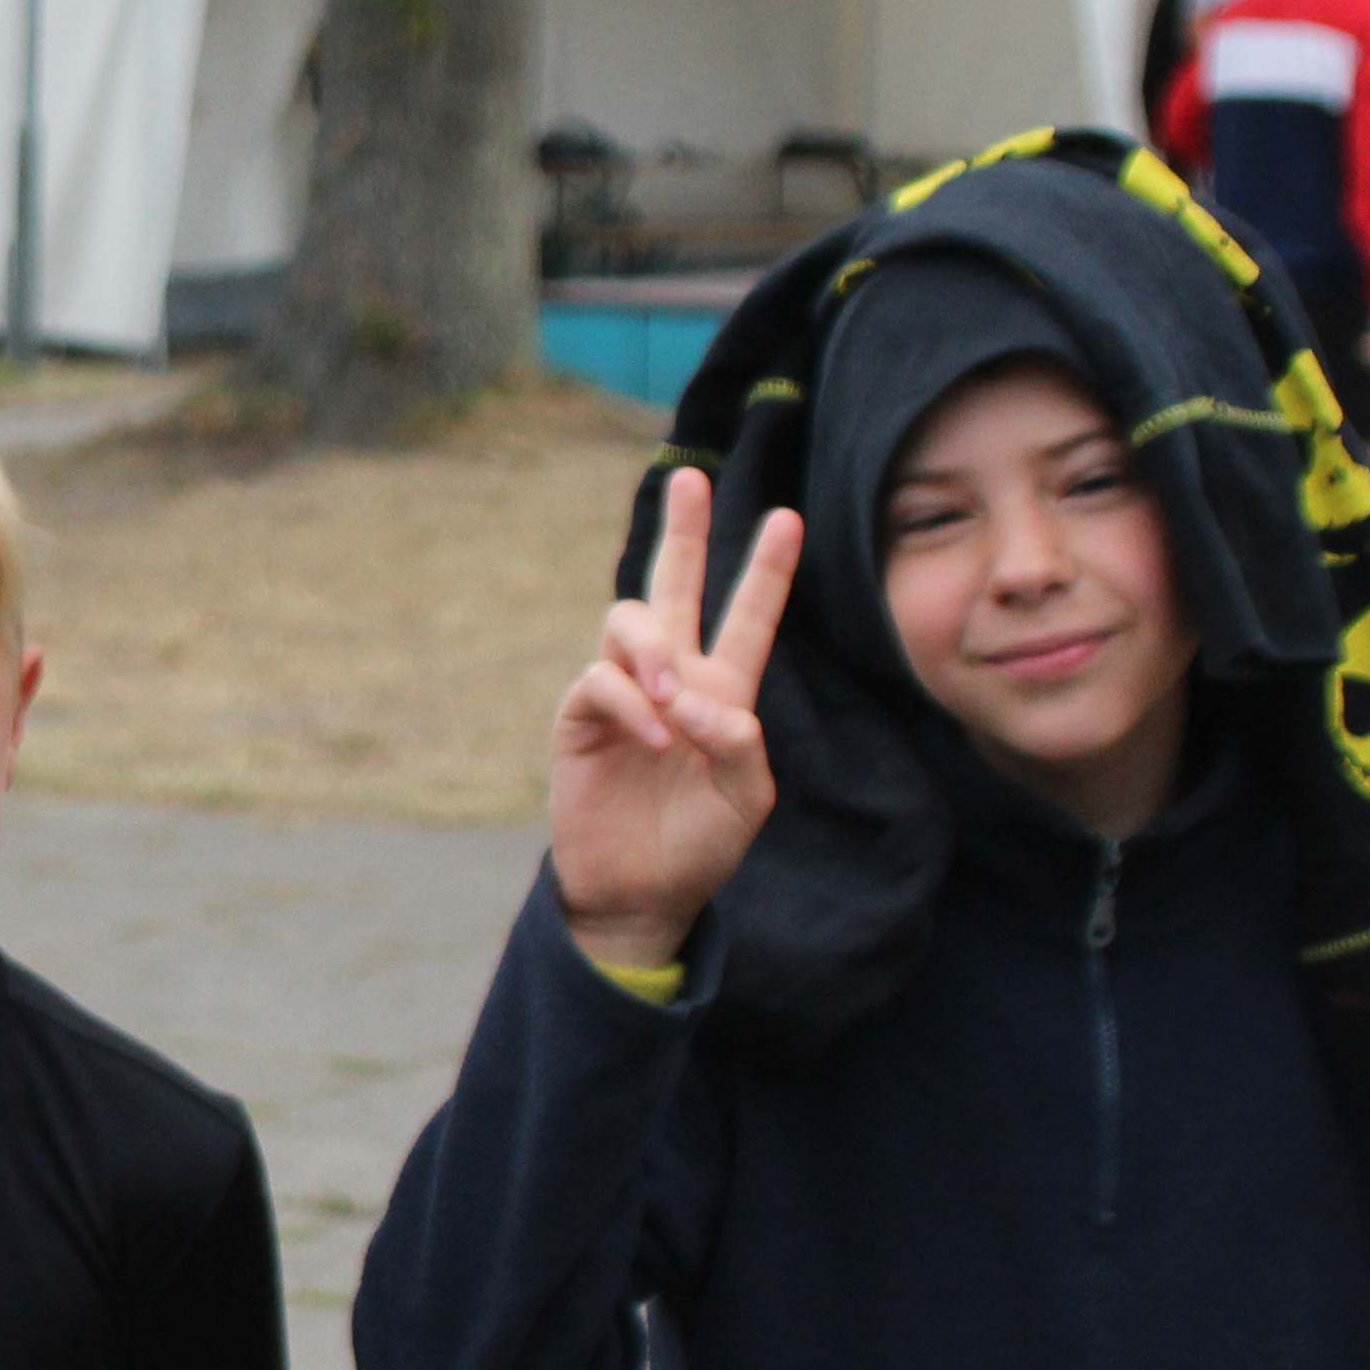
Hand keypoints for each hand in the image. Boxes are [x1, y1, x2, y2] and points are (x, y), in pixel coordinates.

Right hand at [546, 468, 800, 970]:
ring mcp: (622, 693)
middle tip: (689, 477)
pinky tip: (655, 733)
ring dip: (654, 647)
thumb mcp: (746, 800)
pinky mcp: (580, 717)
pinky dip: (631, 700)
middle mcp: (671, 678)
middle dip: (683, 532)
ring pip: (629, 621)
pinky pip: (599, 678)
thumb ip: (739, 744)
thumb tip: (696, 697)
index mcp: (722, 692)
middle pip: (674, 586)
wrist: (641, 892)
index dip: (766, 571)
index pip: (746, 617)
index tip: (789, 518)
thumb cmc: (699, 846)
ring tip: (671, 694)